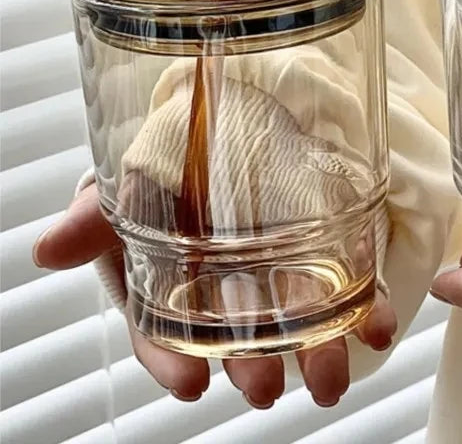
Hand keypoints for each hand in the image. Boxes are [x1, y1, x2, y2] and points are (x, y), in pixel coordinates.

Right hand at [33, 183, 396, 407]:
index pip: (163, 329)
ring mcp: (278, 262)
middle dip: (253, 364)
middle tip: (267, 389)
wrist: (230, 109)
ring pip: (294, 317)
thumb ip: (95, 214)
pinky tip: (377, 325)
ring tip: (331, 380)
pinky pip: (347, 278)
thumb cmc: (172, 152)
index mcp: (170, 272)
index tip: (191, 386)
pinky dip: (364, 305)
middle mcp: (225, 278)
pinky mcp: (324, 241)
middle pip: (237, 332)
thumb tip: (48, 249)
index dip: (172, 360)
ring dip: (316, 351)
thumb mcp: (128, 174)